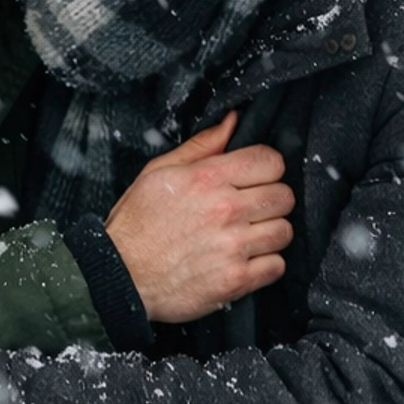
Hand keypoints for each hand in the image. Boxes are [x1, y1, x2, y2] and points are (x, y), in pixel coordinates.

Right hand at [104, 113, 294, 323]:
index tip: (257, 178)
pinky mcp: (235, 280)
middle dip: (271, 200)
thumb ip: (201, 146)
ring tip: (248, 236)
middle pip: (284, 196)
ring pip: (284, 231)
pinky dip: (265, 265)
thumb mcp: (158, 172)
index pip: (270, 161)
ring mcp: (232, 247)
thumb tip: (232, 122)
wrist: (120, 277)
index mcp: (206, 178)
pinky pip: (276, 266)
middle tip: (252, 209)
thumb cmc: (136, 226)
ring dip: (270, 233)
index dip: (267, 168)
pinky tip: (245, 260)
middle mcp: (224, 210)